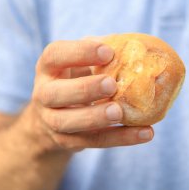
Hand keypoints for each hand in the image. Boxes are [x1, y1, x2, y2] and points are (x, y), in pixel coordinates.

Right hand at [31, 39, 153, 151]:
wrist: (49, 120)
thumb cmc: (74, 80)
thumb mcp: (80, 64)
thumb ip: (100, 54)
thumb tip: (136, 47)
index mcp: (48, 68)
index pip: (54, 55)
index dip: (79, 52)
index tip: (108, 52)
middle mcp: (43, 94)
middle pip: (54, 94)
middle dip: (84, 89)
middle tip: (112, 84)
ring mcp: (51, 121)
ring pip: (68, 122)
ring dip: (95, 118)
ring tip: (120, 113)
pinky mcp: (67, 142)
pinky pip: (92, 141)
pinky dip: (119, 138)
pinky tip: (145, 132)